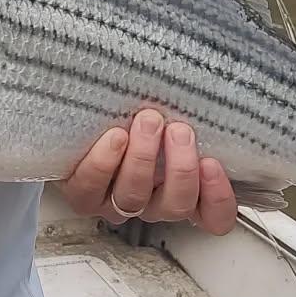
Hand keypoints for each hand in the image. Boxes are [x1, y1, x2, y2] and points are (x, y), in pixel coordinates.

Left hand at [59, 109, 237, 235]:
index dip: (218, 198)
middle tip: (179, 130)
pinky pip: (91, 189)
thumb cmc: (134, 115)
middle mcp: (151, 202)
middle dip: (180, 167)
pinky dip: (104, 163)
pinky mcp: (82, 194)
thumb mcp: (169, 114)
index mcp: (180, 190)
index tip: (212, 163)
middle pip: (176, 204)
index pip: (213, 215)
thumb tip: (215, 81)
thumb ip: (189, 113)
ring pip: (135, 197)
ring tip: (147, 122)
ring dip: (143, 158)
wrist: (77, 121)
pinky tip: (114, 137)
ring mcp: (116, 201)